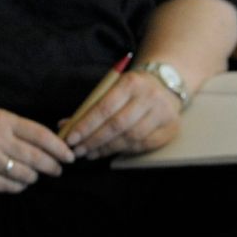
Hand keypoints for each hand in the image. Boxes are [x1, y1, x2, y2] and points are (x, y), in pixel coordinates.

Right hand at [0, 108, 73, 192]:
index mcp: (1, 121)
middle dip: (52, 166)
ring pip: (25, 175)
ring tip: (34, 175)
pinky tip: (19, 182)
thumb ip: (19, 129)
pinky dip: (18, 186)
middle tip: (57, 170)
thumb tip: (51, 146)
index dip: (59, 148)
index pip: (40, 135)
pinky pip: (9, 186)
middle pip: (36, 158)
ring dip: (34, 177)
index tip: (69, 156)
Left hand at [62, 70, 180, 159]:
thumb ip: (89, 106)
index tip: (70, 138)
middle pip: (117, 125)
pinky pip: (144, 145)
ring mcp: (163, 113)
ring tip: (90, 153)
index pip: (104, 108)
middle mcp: (149, 97)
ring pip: (131, 137)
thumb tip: (64, 126)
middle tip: (77, 150)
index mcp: (130, 83)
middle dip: (94, 140)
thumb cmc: (130, 89)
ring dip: (107, 148)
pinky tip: (109, 152)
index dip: (86, 126)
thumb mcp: (111, 89)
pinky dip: (124, 150)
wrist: (166, 84)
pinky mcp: (171, 128)